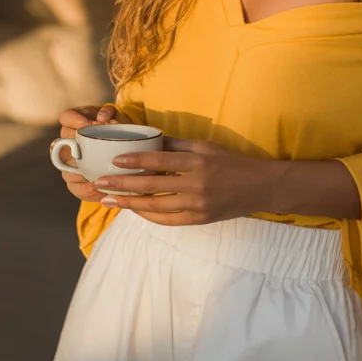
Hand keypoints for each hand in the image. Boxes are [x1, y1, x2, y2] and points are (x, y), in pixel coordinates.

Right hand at [52, 104, 135, 201]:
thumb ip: (112, 114)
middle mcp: (69, 142)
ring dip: (79, 174)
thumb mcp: (120, 119)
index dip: (73, 120)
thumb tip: (102, 119)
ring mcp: (72, 163)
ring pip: (66, 169)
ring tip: (96, 176)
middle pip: (61, 144)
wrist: (131, 151)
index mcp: (78, 123)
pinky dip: (86, 190)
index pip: (66, 117)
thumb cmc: (122, 130)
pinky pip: (76, 188)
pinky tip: (99, 190)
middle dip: (76, 148)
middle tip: (92, 151)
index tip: (86, 124)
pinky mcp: (78, 181)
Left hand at [90, 137, 273, 225]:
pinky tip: (134, 210)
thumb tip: (149, 140)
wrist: (261, 187)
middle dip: (122, 185)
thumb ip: (178, 144)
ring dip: (129, 204)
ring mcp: (197, 205)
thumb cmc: (232, 162)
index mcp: (197, 161)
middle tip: (100, 183)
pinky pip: (168, 220)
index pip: (160, 160)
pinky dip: (149, 216)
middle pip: (152, 186)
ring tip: (109, 200)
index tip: (114, 161)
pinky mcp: (200, 219)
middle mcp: (196, 184)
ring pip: (155, 207)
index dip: (135, 161)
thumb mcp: (207, 146)